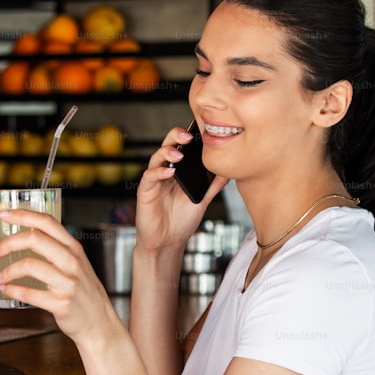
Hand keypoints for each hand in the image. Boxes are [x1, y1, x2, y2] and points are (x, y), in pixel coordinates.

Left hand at [0, 209, 121, 343]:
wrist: (99, 322)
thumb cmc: (84, 292)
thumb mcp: (76, 264)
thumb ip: (56, 249)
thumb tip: (24, 238)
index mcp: (73, 248)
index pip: (46, 222)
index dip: (22, 215)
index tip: (3, 214)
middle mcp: (72, 261)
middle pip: (35, 239)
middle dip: (9, 243)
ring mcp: (67, 282)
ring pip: (29, 265)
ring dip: (8, 271)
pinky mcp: (61, 303)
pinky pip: (29, 293)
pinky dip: (13, 290)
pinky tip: (7, 289)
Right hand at [136, 127, 227, 252]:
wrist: (167, 243)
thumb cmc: (181, 222)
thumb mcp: (202, 200)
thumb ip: (213, 185)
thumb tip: (229, 171)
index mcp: (178, 171)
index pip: (182, 147)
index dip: (189, 137)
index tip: (201, 131)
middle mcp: (165, 172)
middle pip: (168, 146)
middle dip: (176, 137)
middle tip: (188, 137)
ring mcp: (154, 181)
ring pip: (156, 158)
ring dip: (167, 152)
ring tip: (179, 154)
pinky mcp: (145, 191)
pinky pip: (149, 176)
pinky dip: (158, 172)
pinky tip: (169, 172)